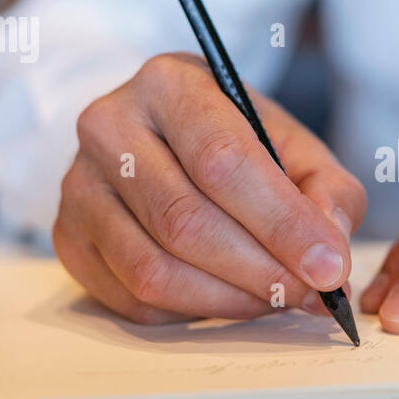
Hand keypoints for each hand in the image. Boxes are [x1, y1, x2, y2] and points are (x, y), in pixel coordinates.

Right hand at [53, 53, 365, 322]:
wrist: (161, 137)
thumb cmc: (235, 141)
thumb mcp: (293, 145)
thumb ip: (327, 192)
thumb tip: (329, 254)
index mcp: (169, 85)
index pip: (223, 161)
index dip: (281, 223)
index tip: (328, 266)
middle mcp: (109, 127)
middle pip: (185, 222)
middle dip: (260, 271)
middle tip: (309, 294)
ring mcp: (78, 186)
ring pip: (154, 271)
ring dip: (228, 300)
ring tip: (274, 298)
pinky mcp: (69, 239)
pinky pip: (132, 300)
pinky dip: (191, 313)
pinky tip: (227, 296)